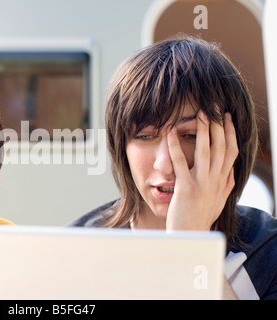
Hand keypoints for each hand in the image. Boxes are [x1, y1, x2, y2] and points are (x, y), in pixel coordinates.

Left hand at [165, 110, 237, 230]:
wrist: (190, 235)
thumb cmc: (202, 217)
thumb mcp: (220, 201)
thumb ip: (226, 185)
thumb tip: (231, 171)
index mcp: (222, 181)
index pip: (231, 152)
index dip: (230, 133)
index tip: (226, 118)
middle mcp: (215, 180)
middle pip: (221, 147)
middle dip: (218, 126)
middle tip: (214, 107)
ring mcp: (202, 184)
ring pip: (205, 152)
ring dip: (203, 131)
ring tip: (199, 114)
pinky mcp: (186, 188)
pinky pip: (180, 163)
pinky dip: (175, 147)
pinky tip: (170, 133)